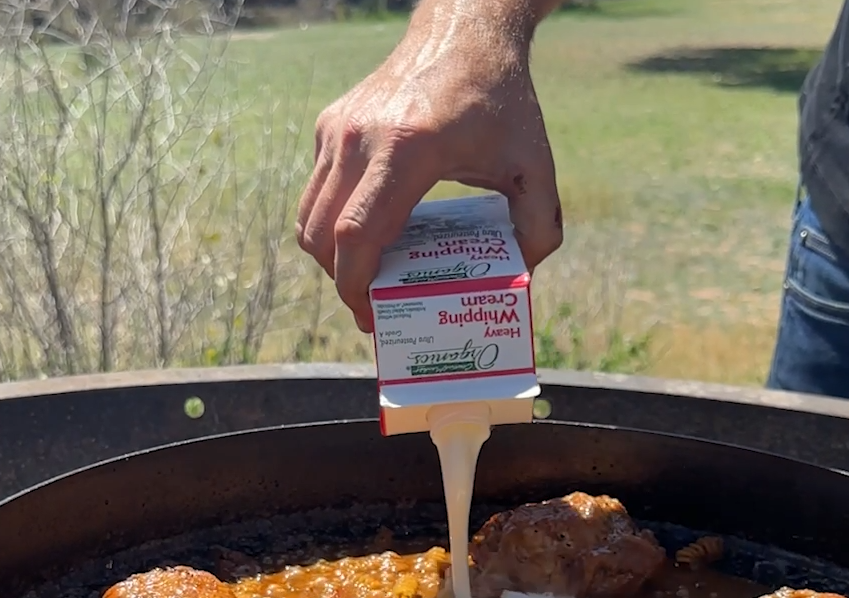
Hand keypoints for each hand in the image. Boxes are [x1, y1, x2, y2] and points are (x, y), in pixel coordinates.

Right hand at [297, 0, 562, 331]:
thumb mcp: (534, 164)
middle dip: (341, 283)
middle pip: (320, 235)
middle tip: (373, 308)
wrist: (465, 28)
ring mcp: (337, 129)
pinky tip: (369, 234)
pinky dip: (332, 224)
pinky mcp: (329, 126)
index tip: (372, 317)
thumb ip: (540, 226)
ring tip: (367, 277)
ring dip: (330, 258)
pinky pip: (316, 192)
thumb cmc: (500, 99)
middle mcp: (360, 137)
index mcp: (407, 149)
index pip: (356, 234)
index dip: (354, 287)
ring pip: (308, 217)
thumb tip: (522, 281)